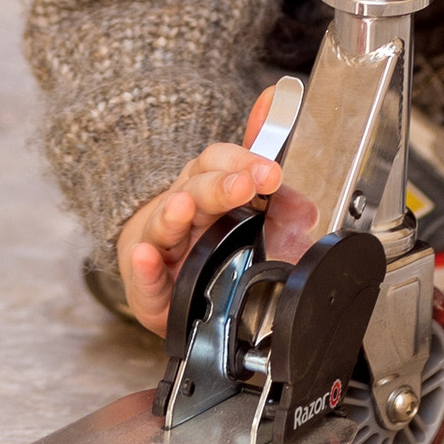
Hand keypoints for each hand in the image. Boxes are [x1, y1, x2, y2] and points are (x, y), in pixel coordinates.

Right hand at [113, 87, 320, 335]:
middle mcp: (181, 205)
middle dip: (221, 186)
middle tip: (244, 186)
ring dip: (173, 214)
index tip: (271, 172)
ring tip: (183, 207)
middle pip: (198, 188)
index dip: (245, 162)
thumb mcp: (241, 203)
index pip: (222, 161)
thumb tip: (300, 180)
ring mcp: (161, 243)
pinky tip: (145, 256)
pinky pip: (143, 275)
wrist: (159, 267)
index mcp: (206, 182)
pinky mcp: (147, 282)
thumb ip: (270, 187)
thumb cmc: (203, 231)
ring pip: (165, 224)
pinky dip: (144, 266)